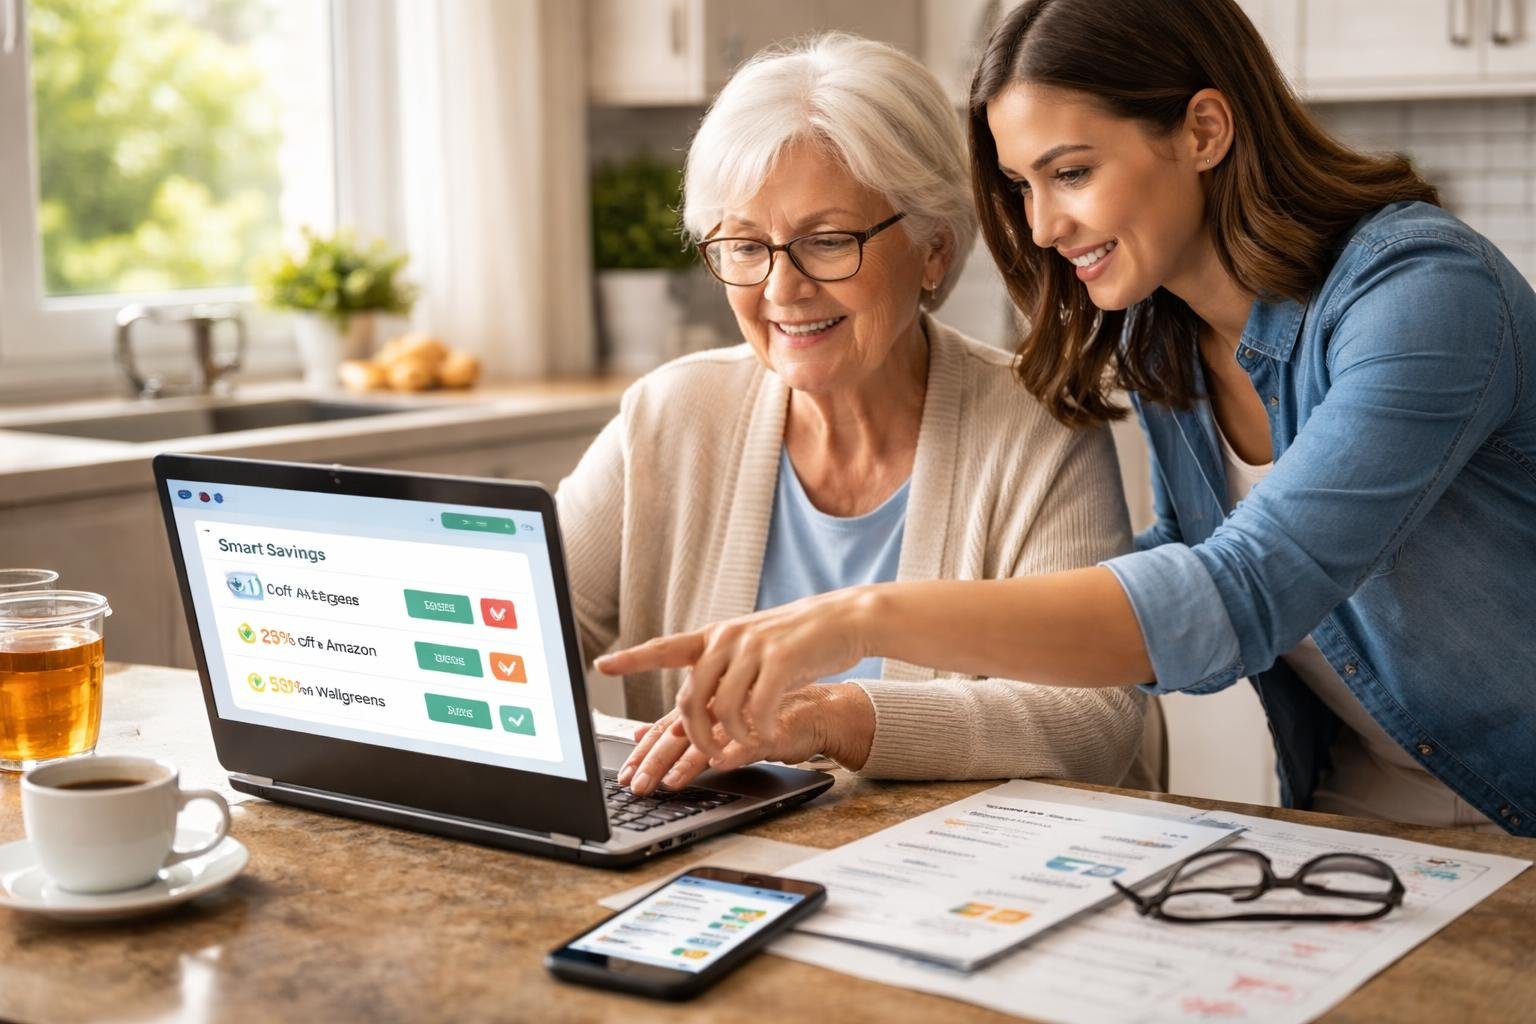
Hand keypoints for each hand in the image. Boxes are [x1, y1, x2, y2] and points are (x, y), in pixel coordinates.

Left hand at [595, 588, 876, 758]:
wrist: (844, 618)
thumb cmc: (796, 642)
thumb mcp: (752, 650)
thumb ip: (724, 674)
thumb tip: (696, 709)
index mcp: (715, 637)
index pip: (664, 647)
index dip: (632, 658)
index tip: (601, 665)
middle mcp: (727, 639)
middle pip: (689, 696)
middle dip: (690, 737)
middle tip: (701, 758)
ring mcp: (753, 647)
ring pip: (722, 707)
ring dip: (727, 738)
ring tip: (738, 748)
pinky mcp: (782, 659)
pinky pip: (758, 706)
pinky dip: (759, 728)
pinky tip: (767, 734)